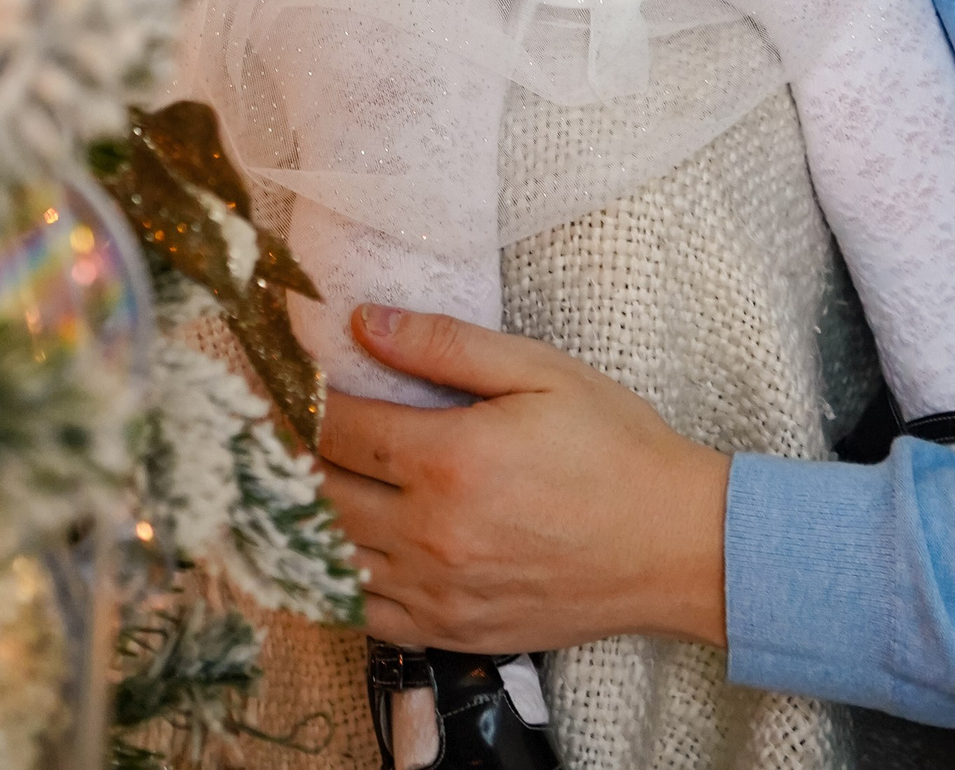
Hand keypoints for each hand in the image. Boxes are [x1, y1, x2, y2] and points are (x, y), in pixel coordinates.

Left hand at [319, 305, 730, 653]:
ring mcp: (438, 592)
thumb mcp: (539, 370)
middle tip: (281, 426)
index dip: (304, 398)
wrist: (672, 544)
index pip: (339, 428)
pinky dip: (339, 579)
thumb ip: (446, 345)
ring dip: (309, 516)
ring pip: (336, 556)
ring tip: (300, 480)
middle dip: (295, 455)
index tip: (291, 376)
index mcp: (450, 459)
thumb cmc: (613, 446)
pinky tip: (339, 547)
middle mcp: (432, 533)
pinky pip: (366, 613)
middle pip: (324, 493)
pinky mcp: (451, 632)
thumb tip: (367, 323)